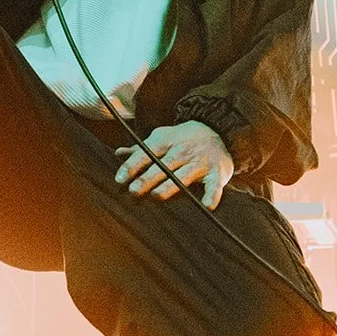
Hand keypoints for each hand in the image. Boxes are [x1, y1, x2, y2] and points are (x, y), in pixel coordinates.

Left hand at [114, 120, 232, 209]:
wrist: (217, 130)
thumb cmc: (182, 140)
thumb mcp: (161, 138)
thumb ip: (141, 149)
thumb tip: (118, 153)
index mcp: (165, 142)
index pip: (146, 153)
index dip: (132, 166)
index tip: (119, 179)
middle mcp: (182, 151)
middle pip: (162, 166)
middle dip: (147, 178)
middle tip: (133, 190)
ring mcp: (200, 162)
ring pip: (183, 175)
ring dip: (170, 185)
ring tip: (156, 195)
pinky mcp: (217, 173)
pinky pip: (214, 185)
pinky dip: (212, 194)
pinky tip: (207, 205)